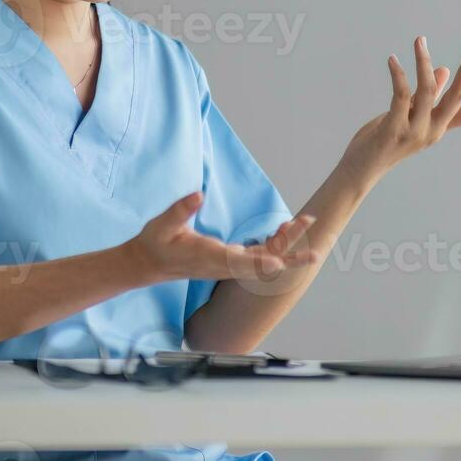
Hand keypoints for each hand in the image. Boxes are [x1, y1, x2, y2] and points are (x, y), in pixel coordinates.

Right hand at [125, 191, 319, 284]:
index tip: (278, 263)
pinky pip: (258, 254)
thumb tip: (198, 195)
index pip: (238, 263)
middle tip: (311, 232)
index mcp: (208, 258)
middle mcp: (224, 264)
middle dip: (288, 248)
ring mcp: (229, 264)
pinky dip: (275, 242)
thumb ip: (179, 211)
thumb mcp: (162, 225)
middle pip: (261, 261)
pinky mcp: (230, 260)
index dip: (259, 264)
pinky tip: (287, 227)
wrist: (149, 264)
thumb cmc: (156, 243)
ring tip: (308, 221)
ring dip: (288, 243)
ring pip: (264, 258)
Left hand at [340, 36, 460, 181]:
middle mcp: (432, 130)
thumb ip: (427, 95)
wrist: (361, 169)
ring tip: (419, 40)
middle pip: (458, 97)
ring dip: (423, 61)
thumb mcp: (409, 115)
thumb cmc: (384, 140)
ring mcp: (414, 131)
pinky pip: (400, 95)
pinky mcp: (393, 129)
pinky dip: (398, 74)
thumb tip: (443, 70)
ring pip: (427, 90)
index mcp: (439, 127)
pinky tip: (393, 60)